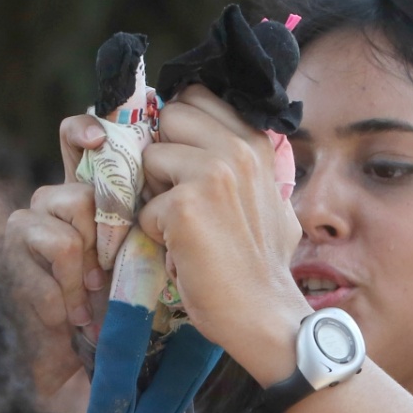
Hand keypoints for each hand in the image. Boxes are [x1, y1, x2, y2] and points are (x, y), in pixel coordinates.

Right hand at [6, 118, 112, 397]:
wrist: (69, 373)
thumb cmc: (107, 322)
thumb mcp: (132, 269)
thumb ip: (134, 228)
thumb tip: (155, 194)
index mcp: (82, 198)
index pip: (75, 143)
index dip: (84, 130)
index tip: (99, 139)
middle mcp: (48, 207)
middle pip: (78, 193)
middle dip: (102, 236)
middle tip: (105, 277)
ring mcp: (22, 232)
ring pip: (65, 228)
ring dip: (81, 275)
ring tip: (85, 303)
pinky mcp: (4, 262)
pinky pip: (47, 265)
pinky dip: (62, 300)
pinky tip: (65, 321)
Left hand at [137, 86, 308, 381]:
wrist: (266, 314)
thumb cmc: (261, 264)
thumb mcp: (268, 198)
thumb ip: (240, 164)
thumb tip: (210, 138)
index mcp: (255, 142)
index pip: (195, 97)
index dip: (178, 127)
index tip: (182, 161)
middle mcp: (237, 148)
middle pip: (169, 117)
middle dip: (163, 153)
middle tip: (178, 195)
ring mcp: (212, 173)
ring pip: (150, 159)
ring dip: (155, 195)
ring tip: (183, 228)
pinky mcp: (185, 205)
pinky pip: (144, 207)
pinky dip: (154, 234)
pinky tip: (183, 252)